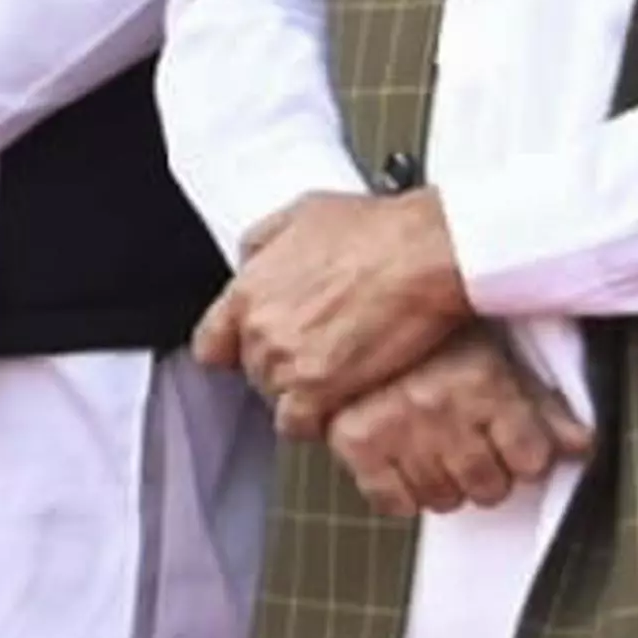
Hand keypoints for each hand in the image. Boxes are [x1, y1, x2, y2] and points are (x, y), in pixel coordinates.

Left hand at [194, 190, 473, 438]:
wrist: (426, 253)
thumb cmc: (379, 231)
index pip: (210, 343)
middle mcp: (260, 330)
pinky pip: (300, 424)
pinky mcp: (318, 390)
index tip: (248, 352)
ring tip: (338, 372)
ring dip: (302, 393)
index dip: (232, 350)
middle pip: (252, 372)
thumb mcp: (304, 213)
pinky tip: (340, 399)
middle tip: (318, 352)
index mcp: (247, 291)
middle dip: (281, 365)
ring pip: (275, 399)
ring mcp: (286, 363)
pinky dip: (318, 418)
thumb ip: (264, 243)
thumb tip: (250, 261)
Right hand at [322, 326, 590, 517]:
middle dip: (491, 477)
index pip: (530, 459)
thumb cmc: (438, 336)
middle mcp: (439, 407)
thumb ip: (542, 405)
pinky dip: (402, 496)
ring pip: (442, 499)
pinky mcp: (355, 442)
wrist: (364, 311)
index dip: (528, 457)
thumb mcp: (498, 356)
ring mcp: (394, 427)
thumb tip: (580, 445)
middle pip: (488, 487)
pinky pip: (391, 502)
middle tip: (479, 455)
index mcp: (482, 381)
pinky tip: (408, 471)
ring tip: (443, 459)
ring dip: (448, 487)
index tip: (518, 447)